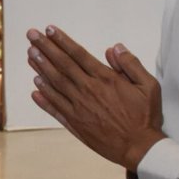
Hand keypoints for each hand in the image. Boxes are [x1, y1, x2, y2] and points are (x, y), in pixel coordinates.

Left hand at [27, 26, 164, 170]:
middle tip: (31, 35)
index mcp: (105, 79)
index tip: (49, 30)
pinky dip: (44, 98)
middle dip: (45, 48)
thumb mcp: (148, 85)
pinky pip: (55, 108)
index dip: (62, 41)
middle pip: (62, 65)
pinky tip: (35, 87)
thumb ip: (130, 65)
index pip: (78, 54)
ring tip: (30, 54)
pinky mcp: (75, 123)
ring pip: (55, 84)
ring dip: (41, 68)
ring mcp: (78, 108)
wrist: (138, 148)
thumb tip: (115, 48)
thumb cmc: (145, 116)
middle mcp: (88, 90)